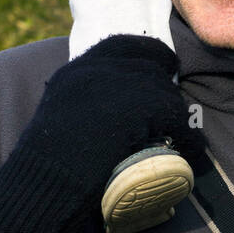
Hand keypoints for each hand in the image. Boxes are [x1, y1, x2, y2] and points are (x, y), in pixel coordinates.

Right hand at [23, 35, 204, 204]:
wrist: (41, 186)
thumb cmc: (45, 168)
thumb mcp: (59, 122)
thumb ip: (80, 109)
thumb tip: (107, 118)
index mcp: (75, 71)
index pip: (121, 46)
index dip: (149, 54)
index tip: (165, 66)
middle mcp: (94, 71)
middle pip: (147, 68)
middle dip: (166, 89)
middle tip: (174, 114)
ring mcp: (114, 87)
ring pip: (163, 92)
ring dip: (177, 115)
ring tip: (182, 136)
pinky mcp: (134, 108)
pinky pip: (174, 117)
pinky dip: (189, 137)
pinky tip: (193, 151)